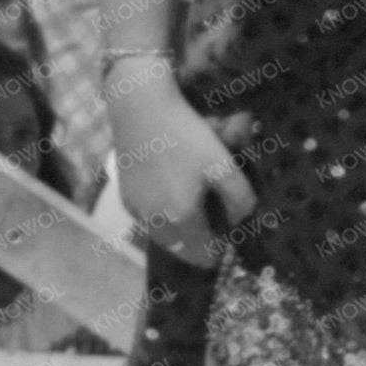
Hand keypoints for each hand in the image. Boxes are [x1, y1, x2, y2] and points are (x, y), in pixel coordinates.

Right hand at [108, 62, 256, 266]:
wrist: (141, 109)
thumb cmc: (187, 135)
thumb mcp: (224, 164)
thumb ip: (240, 199)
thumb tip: (238, 220)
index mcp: (182, 218)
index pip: (203, 256)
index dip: (219, 249)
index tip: (227, 232)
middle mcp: (155, 222)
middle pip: (182, 251)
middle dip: (199, 242)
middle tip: (212, 217)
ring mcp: (137, 211)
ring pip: (163, 238)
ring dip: (179, 231)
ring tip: (192, 205)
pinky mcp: (125, 198)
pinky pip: (148, 221)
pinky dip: (161, 217)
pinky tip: (170, 192)